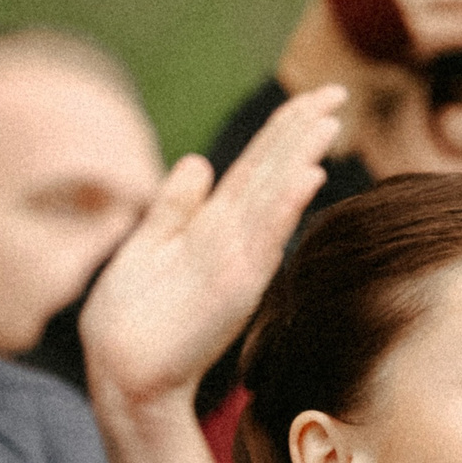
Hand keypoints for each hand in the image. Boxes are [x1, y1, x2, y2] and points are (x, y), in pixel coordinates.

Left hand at [78, 85, 343, 411]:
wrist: (121, 370)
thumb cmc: (132, 316)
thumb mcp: (148, 245)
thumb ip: (174, 206)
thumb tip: (198, 161)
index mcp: (214, 225)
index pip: (258, 165)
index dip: (284, 128)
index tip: (317, 95)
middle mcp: (233, 238)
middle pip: (273, 172)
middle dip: (303, 131)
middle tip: (340, 92)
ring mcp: (237, 261)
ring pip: (274, 197)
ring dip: (301, 158)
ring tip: (329, 121)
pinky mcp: (233, 287)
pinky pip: (264, 238)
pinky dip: (285, 207)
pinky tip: (307, 176)